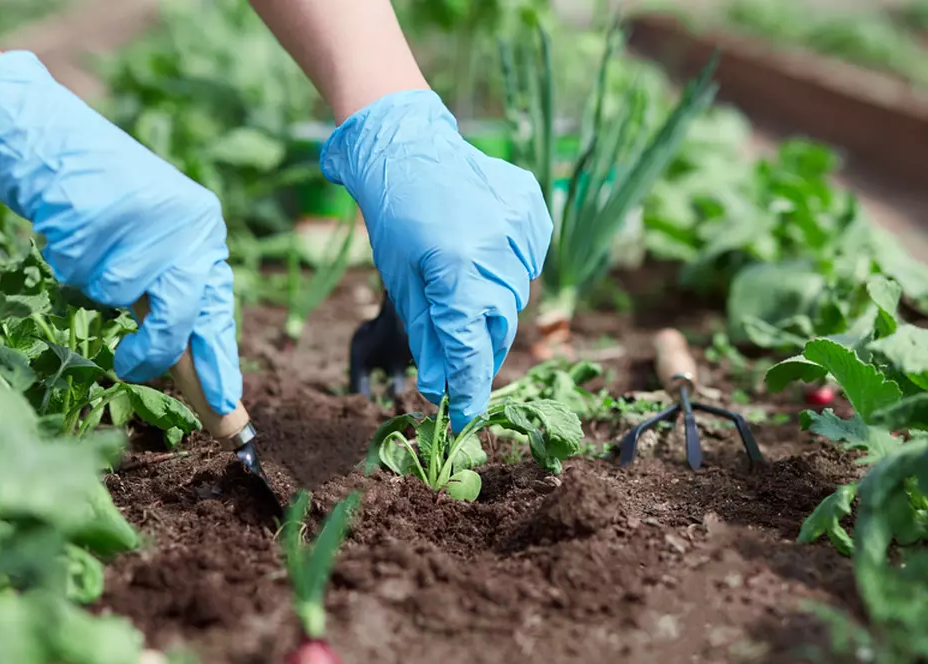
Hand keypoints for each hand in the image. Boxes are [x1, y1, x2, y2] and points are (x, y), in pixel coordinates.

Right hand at [0, 51, 240, 414]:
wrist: (57, 145)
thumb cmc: (108, 210)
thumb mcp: (154, 251)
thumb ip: (175, 302)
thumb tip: (194, 374)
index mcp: (207, 236)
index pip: (218, 312)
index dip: (219, 364)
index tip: (227, 410)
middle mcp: (193, 224)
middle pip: (181, 312)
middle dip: (154, 349)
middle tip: (130, 367)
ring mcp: (152, 216)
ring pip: (123, 292)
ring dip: (97, 284)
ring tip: (94, 247)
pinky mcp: (109, 208)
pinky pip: (85, 269)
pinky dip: (72, 260)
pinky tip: (75, 228)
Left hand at [321, 90, 550, 429]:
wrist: (407, 146)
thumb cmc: (395, 217)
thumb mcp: (402, 282)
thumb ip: (429, 335)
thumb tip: (441, 386)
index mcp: (456, 271)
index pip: (471, 349)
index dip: (468, 388)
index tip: (463, 415)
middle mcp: (496, 252)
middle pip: (500, 326)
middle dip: (479, 347)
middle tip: (462, 355)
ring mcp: (520, 228)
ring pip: (516, 295)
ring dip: (493, 303)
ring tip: (464, 279)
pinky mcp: (533, 211)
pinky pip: (529, 260)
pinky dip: (509, 267)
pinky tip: (482, 248)